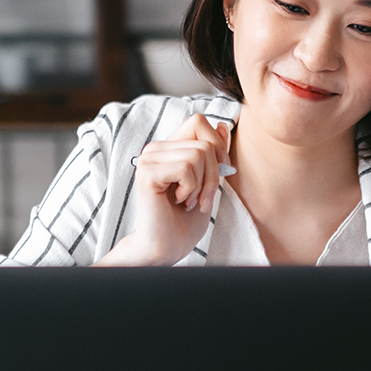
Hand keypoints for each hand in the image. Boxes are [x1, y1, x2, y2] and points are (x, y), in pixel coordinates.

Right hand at [98, 114, 232, 266]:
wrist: (166, 247)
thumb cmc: (185, 220)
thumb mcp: (208, 181)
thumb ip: (213, 153)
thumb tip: (223, 125)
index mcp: (168, 148)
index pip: (199, 122)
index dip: (217, 146)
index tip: (218, 174)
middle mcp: (155, 149)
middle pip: (204, 142)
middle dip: (214, 175)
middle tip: (202, 198)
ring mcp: (148, 159)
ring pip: (198, 154)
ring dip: (203, 185)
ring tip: (190, 201)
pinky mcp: (147, 173)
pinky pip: (186, 168)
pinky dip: (191, 189)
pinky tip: (180, 202)